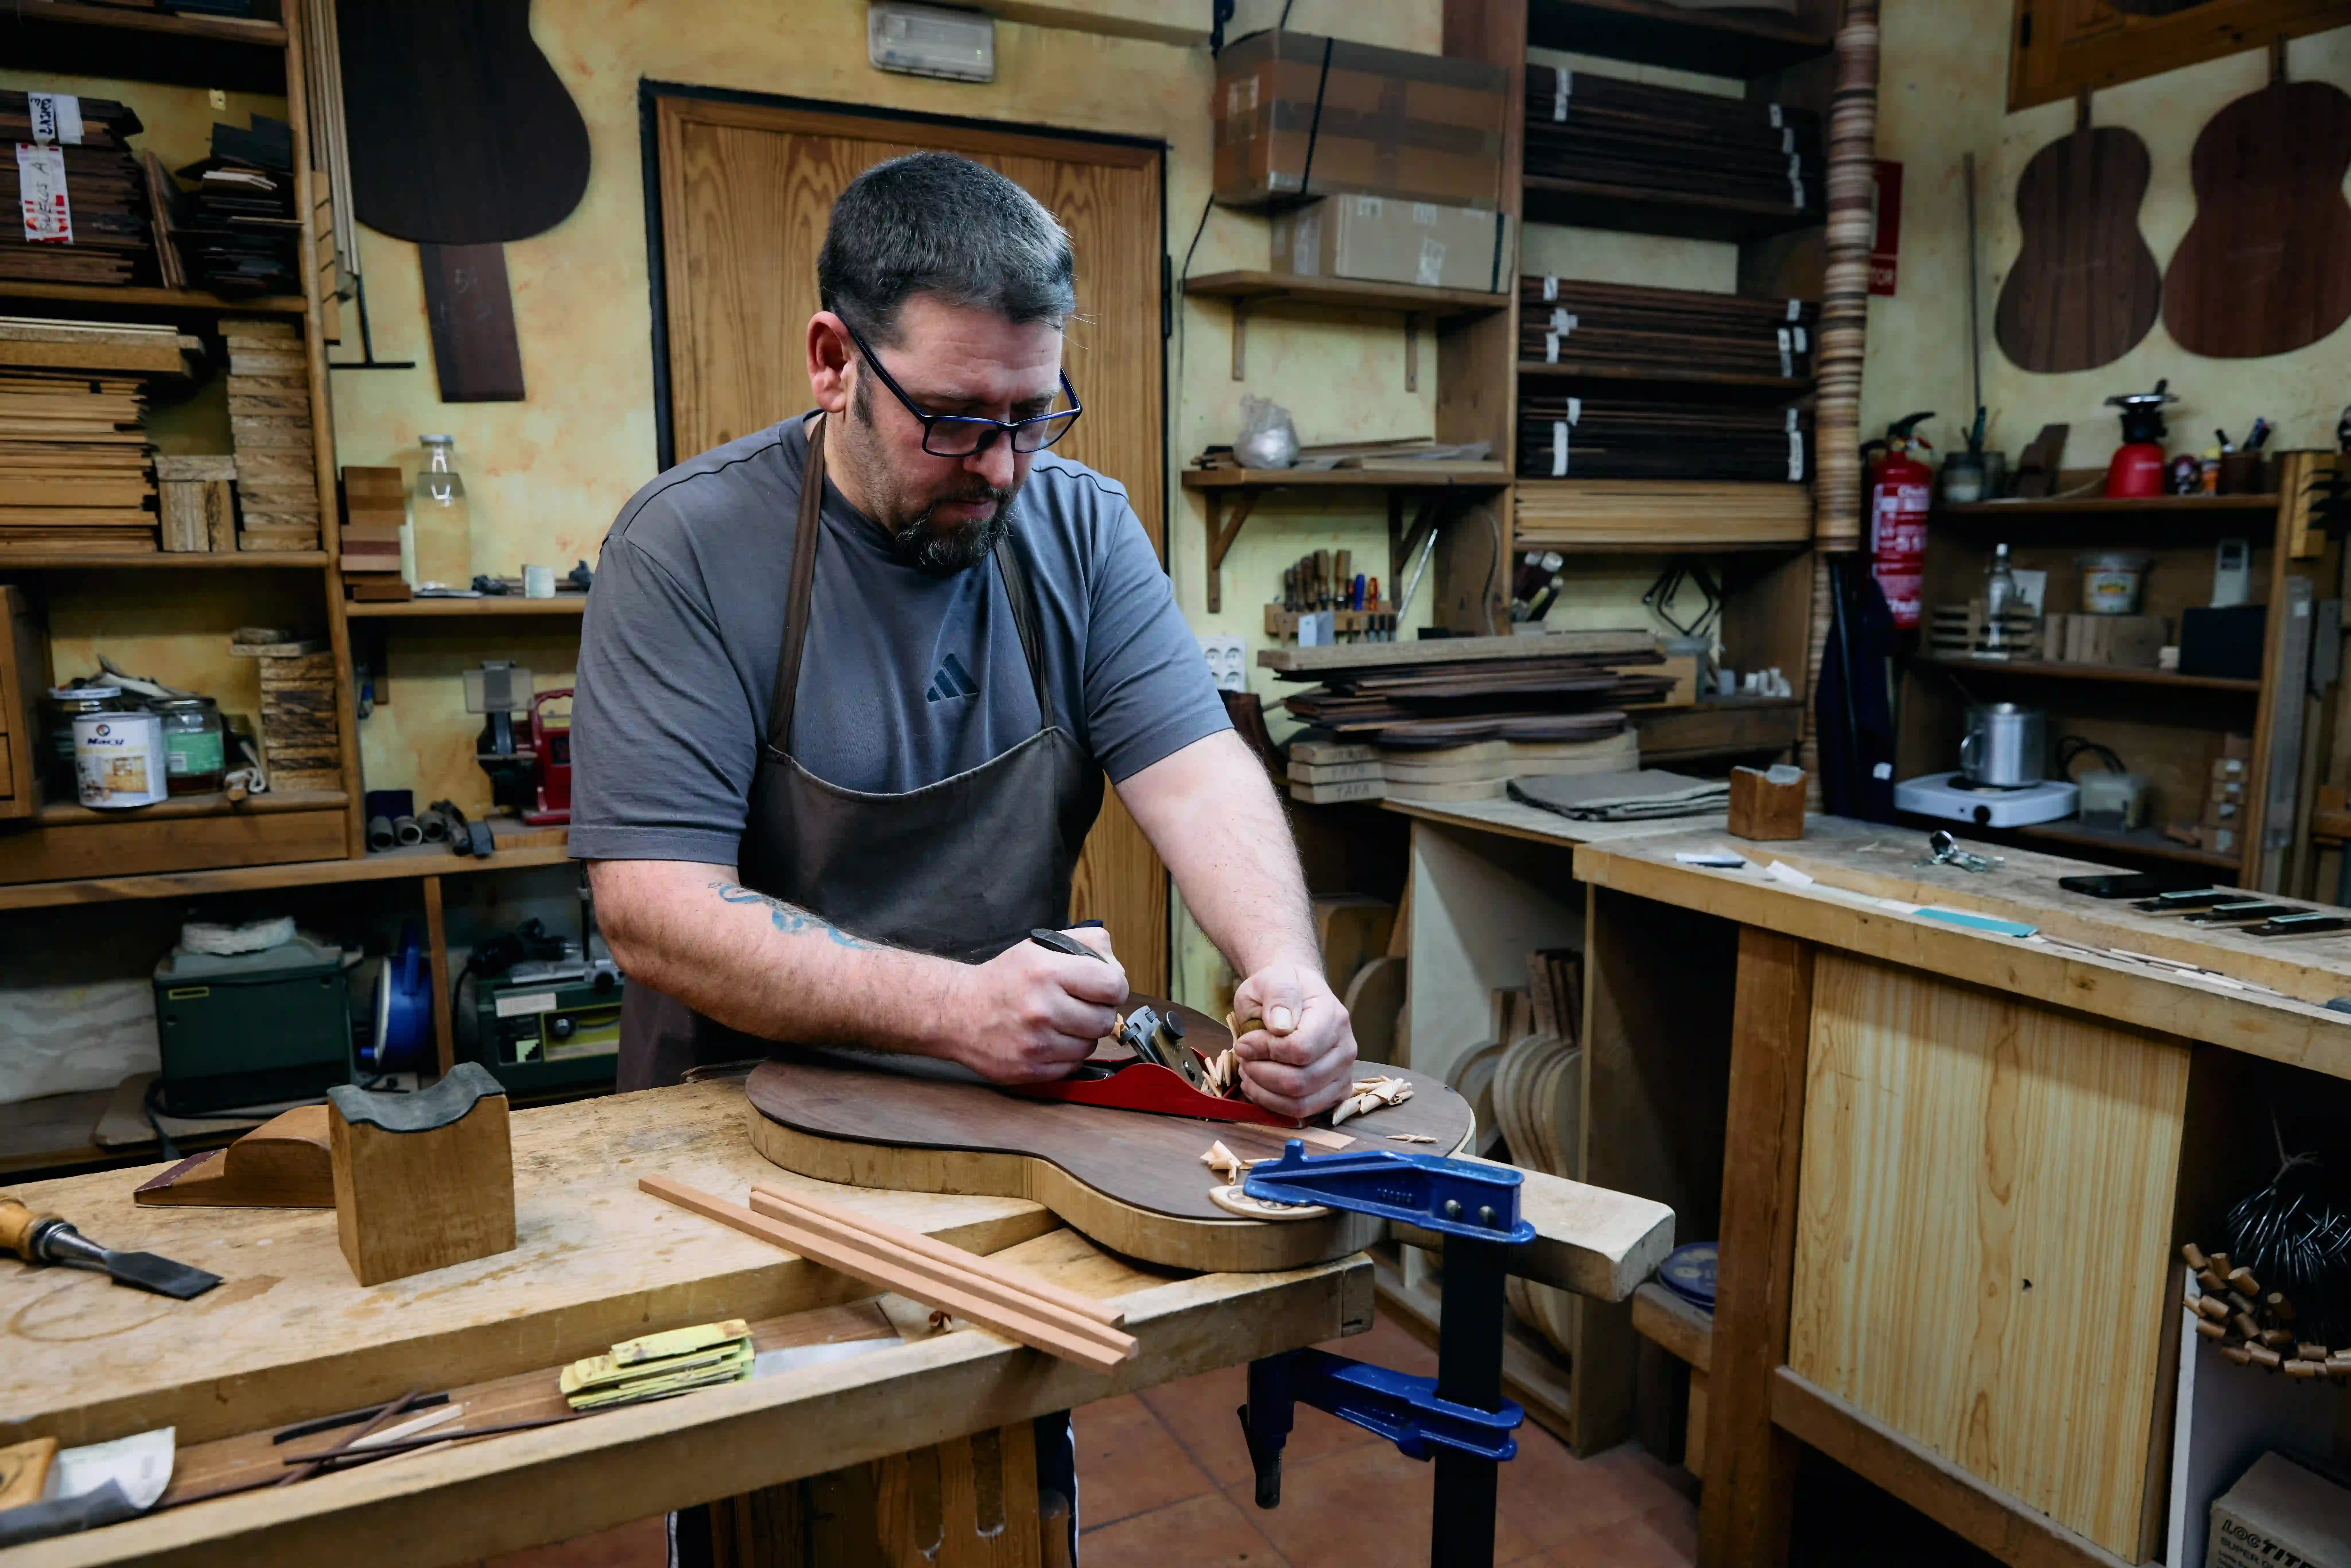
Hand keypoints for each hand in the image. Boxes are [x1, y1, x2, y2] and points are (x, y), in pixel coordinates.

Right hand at [942, 927, 1127, 1082]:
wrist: (958, 1011)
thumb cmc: (1004, 979)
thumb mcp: (1040, 946)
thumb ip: (1086, 944)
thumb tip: (1116, 968)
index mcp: (1047, 972)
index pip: (1113, 986)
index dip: (1114, 987)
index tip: (1103, 988)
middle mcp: (1042, 1009)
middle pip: (1106, 1019)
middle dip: (1098, 1011)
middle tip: (1079, 1005)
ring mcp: (1036, 1043)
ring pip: (1090, 1045)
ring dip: (1082, 1035)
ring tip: (1060, 1022)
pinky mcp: (1030, 1069)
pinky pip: (1072, 1066)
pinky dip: (1066, 1054)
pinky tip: (1049, 1040)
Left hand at [1230, 960, 1356, 1117]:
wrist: (1297, 995)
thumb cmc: (1282, 989)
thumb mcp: (1273, 979)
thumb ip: (1278, 996)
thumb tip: (1280, 1026)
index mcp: (1333, 1017)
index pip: (1301, 1049)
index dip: (1265, 1051)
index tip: (1244, 1042)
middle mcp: (1345, 1048)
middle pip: (1300, 1082)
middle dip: (1261, 1073)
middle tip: (1243, 1058)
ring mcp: (1343, 1074)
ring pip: (1301, 1103)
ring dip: (1264, 1092)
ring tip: (1249, 1072)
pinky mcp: (1335, 1093)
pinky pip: (1303, 1111)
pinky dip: (1274, 1104)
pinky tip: (1259, 1086)